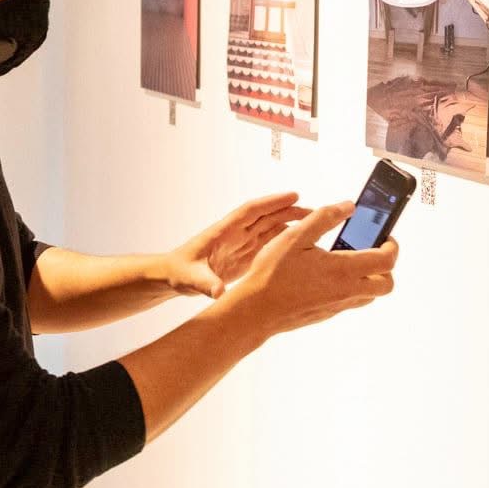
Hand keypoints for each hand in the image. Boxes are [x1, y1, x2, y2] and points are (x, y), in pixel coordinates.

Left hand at [168, 192, 309, 297]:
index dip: (272, 203)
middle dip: (289, 211)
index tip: (293, 196)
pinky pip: (268, 244)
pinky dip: (285, 242)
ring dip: (291, 224)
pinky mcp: (245, 256)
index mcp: (223, 232)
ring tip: (315, 225)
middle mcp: (235, 234)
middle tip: (314, 211)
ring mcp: (241, 244)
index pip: (250, 211)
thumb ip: (205, 284)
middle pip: (266, 216)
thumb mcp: (190, 279)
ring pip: (270, 228)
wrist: (173, 278)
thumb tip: (218, 291)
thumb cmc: (178, 272)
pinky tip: (302, 246)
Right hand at [223, 201, 398, 336]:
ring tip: (350, 261)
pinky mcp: (327, 314)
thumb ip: (324, 217)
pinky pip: (350, 301)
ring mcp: (337, 305)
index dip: (391, 245)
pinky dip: (351, 287)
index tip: (384, 236)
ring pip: (370, 295)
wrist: (256, 310)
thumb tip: (348, 206)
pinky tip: (328, 275)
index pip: (387, 260)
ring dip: (370, 278)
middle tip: (373, 250)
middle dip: (386, 266)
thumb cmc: (272, 274)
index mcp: (344, 270)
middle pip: (387, 283)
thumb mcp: (295, 236)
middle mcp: (346, 291)